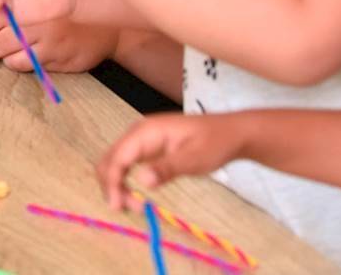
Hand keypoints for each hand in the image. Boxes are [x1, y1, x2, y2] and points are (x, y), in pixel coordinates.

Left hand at [0, 18, 117, 73]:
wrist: (105, 27)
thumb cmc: (66, 13)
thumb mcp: (38, 4)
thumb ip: (10, 10)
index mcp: (28, 7)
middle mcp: (36, 24)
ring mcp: (47, 44)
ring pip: (9, 58)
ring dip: (5, 57)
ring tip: (11, 50)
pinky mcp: (57, 59)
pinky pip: (28, 66)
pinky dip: (21, 64)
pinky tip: (27, 56)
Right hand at [97, 113, 249, 210]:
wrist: (230, 133)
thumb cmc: (214, 143)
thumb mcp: (194, 158)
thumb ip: (167, 168)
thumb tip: (142, 181)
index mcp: (145, 132)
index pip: (117, 158)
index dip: (112, 182)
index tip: (117, 206)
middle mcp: (137, 134)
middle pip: (109, 160)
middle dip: (111, 185)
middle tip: (128, 208)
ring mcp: (141, 141)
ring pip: (115, 163)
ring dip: (117, 185)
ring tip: (135, 205)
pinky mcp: (147, 150)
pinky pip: (126, 165)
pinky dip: (124, 182)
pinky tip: (136, 196)